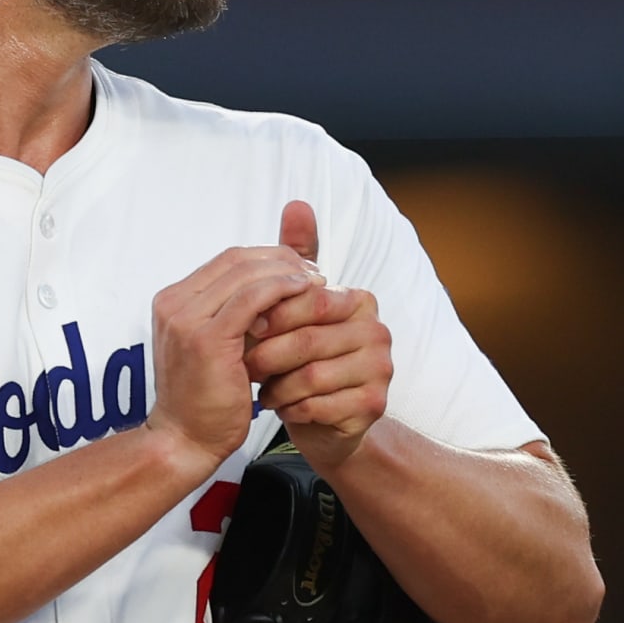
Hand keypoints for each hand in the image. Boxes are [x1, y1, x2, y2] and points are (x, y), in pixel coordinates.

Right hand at [146, 239, 323, 466]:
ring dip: (286, 272)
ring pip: (245, 273)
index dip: (268, 257)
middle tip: (314, 271)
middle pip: (236, 259)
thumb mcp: (219, 347)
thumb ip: (237, 315)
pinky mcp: (206, 338)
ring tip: (316, 282)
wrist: (186, 440)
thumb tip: (276, 288)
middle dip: (281, 259)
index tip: (299, 267)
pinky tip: (304, 293)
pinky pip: (251, 298)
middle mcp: (173, 304)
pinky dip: (281, 289)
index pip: (227, 260)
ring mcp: (186, 319)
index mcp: (173, 302)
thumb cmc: (205, 401)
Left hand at [245, 200, 391, 469]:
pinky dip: (292, 408)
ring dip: (277, 384)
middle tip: (241, 362)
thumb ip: (293, 258)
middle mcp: (378, 331)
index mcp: (360, 300)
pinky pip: (322, 406)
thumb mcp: (290, 307)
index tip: (241, 328)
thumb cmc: (297, 359)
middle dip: (268, 352)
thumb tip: (296, 204)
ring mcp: (382, 369)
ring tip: (259, 387)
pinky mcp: (374, 405)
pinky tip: (282, 407)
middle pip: (309, 338)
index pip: (309, 300)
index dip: (270, 316)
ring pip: (313, 375)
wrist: (318, 419)